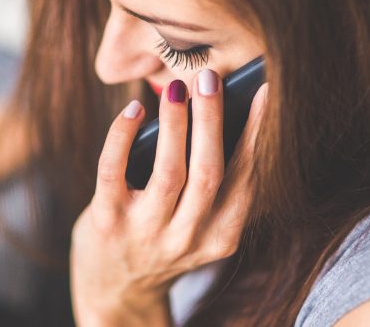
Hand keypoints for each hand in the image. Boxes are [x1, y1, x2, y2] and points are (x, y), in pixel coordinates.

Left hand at [71, 69, 267, 325]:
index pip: (245, 179)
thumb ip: (211, 186)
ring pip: (169, 172)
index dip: (255, 133)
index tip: (263, 92)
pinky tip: (133, 110)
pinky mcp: (107, 223)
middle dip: (212, 121)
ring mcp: (146, 233)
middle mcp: (187, 239)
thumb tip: (216, 111)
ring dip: (175, 124)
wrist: (116, 291)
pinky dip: (122, 136)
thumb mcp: (198, 226)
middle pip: (209, 173)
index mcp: (220, 237)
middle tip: (210, 77)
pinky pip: (114, 171)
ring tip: (176, 88)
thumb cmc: (161, 240)